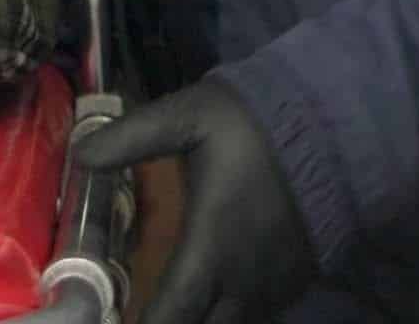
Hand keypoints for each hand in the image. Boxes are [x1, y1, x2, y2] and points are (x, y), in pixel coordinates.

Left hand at [74, 80, 317, 323]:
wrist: (339, 128)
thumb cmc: (259, 124)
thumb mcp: (190, 116)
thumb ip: (132, 138)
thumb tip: (79, 155)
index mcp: (212, 246)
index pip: (172, 312)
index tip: (116, 323)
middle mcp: (243, 281)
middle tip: (145, 314)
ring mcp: (273, 287)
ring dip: (202, 321)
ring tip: (175, 308)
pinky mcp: (297, 281)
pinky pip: (256, 316)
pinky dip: (229, 316)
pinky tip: (212, 304)